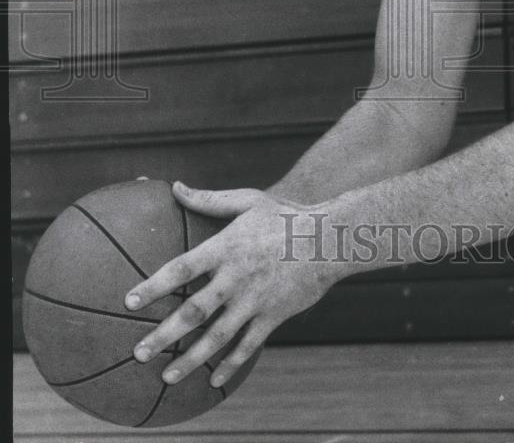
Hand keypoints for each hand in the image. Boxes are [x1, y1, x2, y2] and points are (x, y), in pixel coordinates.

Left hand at [124, 182, 337, 387]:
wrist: (331, 238)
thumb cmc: (286, 216)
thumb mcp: (248, 201)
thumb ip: (208, 200)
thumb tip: (175, 188)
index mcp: (227, 247)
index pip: (182, 268)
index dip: (154, 286)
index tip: (129, 301)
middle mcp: (237, 276)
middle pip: (194, 311)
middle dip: (163, 334)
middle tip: (137, 353)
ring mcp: (256, 299)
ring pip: (217, 336)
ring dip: (190, 358)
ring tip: (165, 376)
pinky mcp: (274, 315)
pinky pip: (248, 344)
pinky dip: (230, 364)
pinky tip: (213, 380)